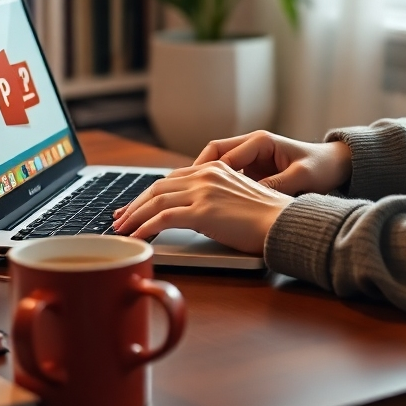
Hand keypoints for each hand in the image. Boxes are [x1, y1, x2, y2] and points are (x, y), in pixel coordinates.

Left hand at [112, 161, 292, 253]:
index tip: (135, 206)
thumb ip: (215, 198)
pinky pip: (164, 218)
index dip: (149, 194)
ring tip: (122, 230)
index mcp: (214, 168)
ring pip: (156, 201)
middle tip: (120, 219)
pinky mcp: (203, 211)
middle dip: (135, 204)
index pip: (171, 179)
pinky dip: (145, 227)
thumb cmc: (267, 216)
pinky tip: (137, 237)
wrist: (285, 222)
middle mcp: (206, 174)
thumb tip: (195, 214)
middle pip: (158, 187)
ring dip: (134, 216)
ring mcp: (204, 191)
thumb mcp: (237, 197)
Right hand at [194, 131, 351, 195]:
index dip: (205, 171)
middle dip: (194, 173)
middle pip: (212, 154)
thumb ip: (277, 184)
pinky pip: (226, 175)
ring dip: (201, 180)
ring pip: (215, 165)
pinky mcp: (252, 170)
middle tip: (179, 192)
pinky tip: (206, 203)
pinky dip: (214, 187)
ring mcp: (250, 157)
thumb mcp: (302, 177)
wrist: (334, 165)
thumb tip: (252, 196)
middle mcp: (252, 145)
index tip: (194, 190)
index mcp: (261, 141)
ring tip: (185, 199)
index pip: (222, 152)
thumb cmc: (320, 168)